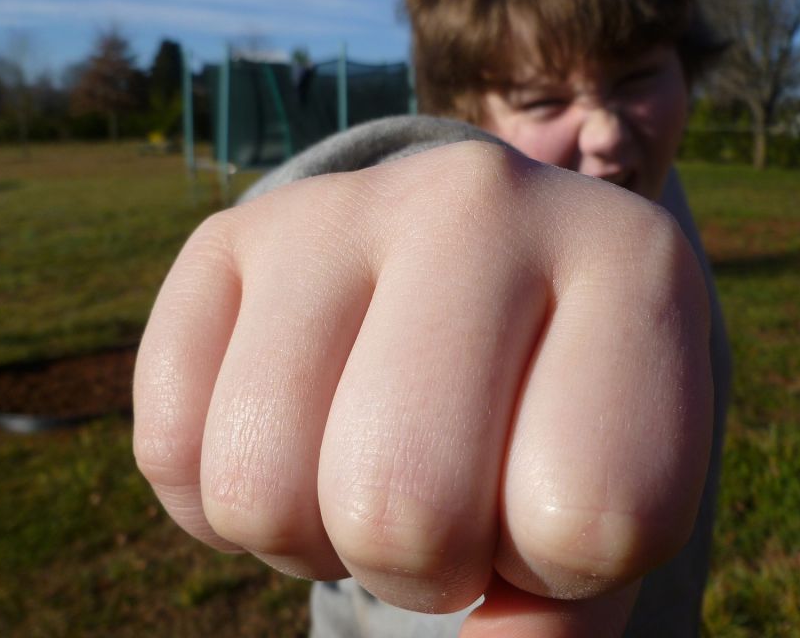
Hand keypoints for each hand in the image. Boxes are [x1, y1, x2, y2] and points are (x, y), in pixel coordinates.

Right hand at [133, 140, 712, 636]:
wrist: (491, 266)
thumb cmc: (561, 401)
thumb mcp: (617, 493)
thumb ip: (571, 601)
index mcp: (628, 262)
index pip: (589, 516)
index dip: (560, 565)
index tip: (551, 502)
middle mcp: (483, 202)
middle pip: (403, 505)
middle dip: (422, 565)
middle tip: (450, 507)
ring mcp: (345, 205)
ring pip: (261, 487)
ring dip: (315, 538)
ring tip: (371, 470)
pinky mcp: (233, 234)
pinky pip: (170, 447)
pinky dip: (220, 505)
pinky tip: (295, 441)